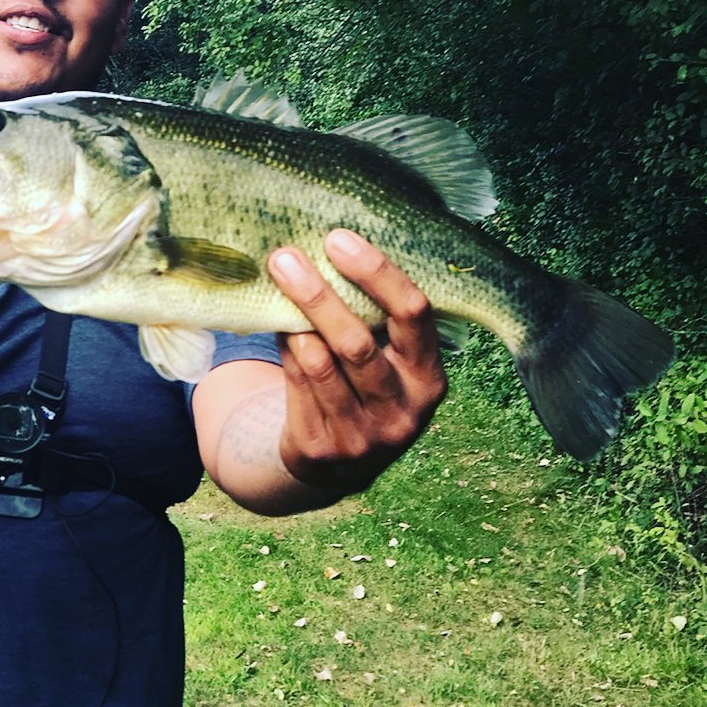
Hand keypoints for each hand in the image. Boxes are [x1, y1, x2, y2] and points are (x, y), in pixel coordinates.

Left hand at [266, 229, 446, 493]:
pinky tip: (276, 320)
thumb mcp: (392, 365)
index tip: (338, 239)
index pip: (413, 314)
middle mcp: (403, 412)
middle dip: (318, 295)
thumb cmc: (366, 391)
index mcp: (430, 380)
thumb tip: (330, 249)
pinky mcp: (322, 449)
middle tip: (285, 256)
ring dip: (294, 318)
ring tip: (276, 281)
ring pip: (320, 364)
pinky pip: (297, 384)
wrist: (340, 467)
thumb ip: (377, 322)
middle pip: (358, 343)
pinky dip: (285, 347)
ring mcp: (362, 437)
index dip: (377, 273)